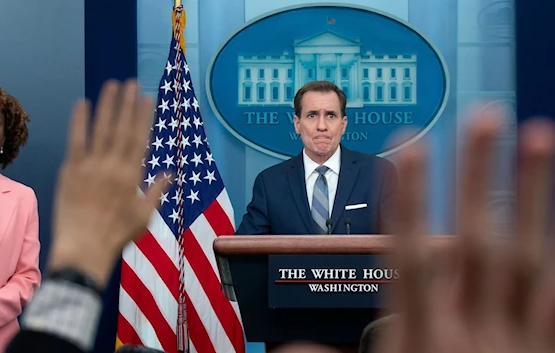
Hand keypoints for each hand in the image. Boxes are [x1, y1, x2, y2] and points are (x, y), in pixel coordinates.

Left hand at [49, 79, 169, 287]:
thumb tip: (170, 175)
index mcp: (132, 176)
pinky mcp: (71, 171)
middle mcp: (113, 166)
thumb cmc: (117, 235)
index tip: (147, 98)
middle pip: (123, 129)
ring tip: (112, 85)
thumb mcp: (144, 216)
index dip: (144, 117)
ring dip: (107, 106)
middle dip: (128, 104)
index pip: (140, 139)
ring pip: (102, 130)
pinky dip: (79, 122)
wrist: (84, 249)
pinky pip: (76, 141)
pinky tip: (82, 103)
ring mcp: (91, 166)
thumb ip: (157, 192)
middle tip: (131, 83)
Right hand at [376, 108, 554, 352]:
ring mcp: (515, 336)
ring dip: (532, 193)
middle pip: (477, 241)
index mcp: (425, 338)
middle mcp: (472, 330)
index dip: (410, 199)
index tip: (410, 148)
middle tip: (484, 117)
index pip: (412, 257)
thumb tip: (294, 344)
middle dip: (478, 175)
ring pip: (528, 258)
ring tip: (537, 135)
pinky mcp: (547, 347)